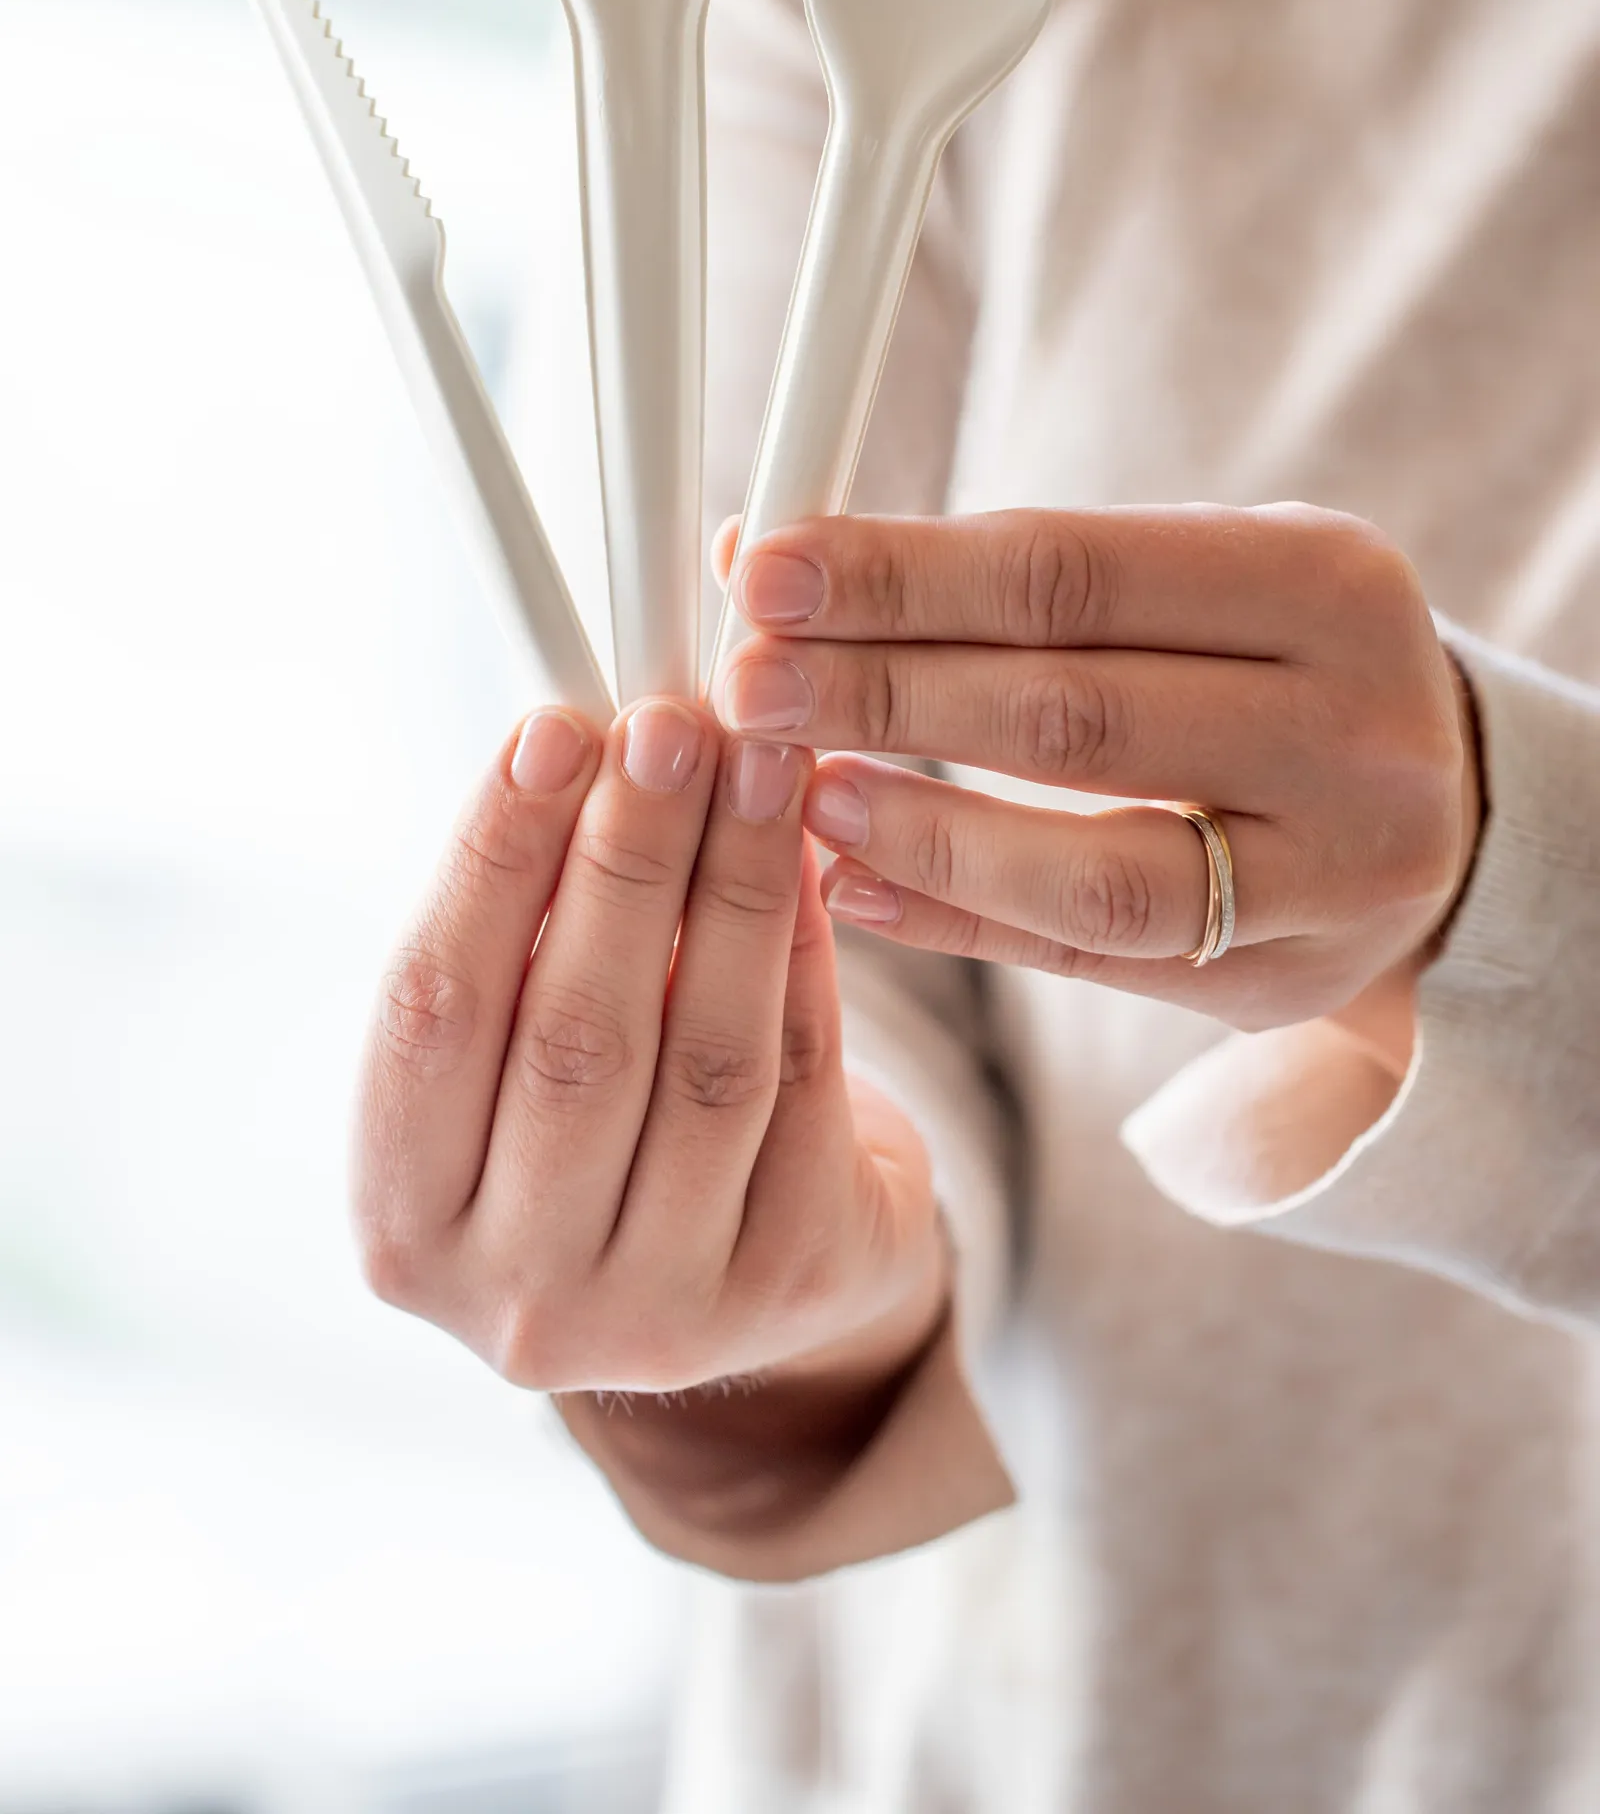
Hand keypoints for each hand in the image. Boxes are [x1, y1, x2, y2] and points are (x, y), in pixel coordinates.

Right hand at [352, 699, 944, 1422]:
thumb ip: (521, 932)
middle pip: (575, 1040)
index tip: (550, 730)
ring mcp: (661, 1311)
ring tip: (759, 763)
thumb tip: (584, 742)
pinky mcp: (792, 1288)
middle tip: (670, 727)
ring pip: (708, 1060)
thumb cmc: (603, 1129)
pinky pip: (806, 1084)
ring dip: (738, 886)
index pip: (432, 1014)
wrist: (747, 1277)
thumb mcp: (514, 1054)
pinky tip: (807, 856)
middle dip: (627, 856)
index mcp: (405, 1224)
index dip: (493, 859)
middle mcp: (521, 1293)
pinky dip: (807, 954)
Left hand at [715, 505, 1481, 1036]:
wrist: (1444, 808)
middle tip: (747, 683)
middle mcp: (1351, 728)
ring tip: (798, 796)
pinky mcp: (1284, 980)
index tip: (765, 571)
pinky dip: (963, 923)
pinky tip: (854, 889)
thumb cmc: (1270, 663)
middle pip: (1073, 712)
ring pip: (1096, 866)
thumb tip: (766, 556)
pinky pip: (1095, 964)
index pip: (1073, 573)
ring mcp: (1332, 874)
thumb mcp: (1193, 577)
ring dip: (925, 831)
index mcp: (1324, 584)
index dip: (903, 576)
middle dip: (885, 693)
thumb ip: (1006, 576)